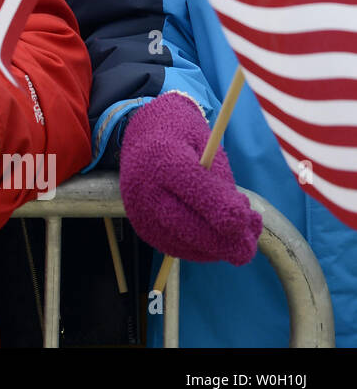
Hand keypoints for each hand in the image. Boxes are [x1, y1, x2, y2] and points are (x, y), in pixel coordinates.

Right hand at [120, 92, 261, 264]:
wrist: (142, 138)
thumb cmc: (183, 139)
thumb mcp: (207, 146)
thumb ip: (221, 182)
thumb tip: (241, 224)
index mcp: (163, 158)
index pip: (195, 189)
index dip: (224, 209)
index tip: (248, 220)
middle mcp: (144, 188)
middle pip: (187, 225)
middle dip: (224, 242)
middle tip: (250, 246)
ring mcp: (138, 210)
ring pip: (183, 244)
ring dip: (215, 248)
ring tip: (238, 233)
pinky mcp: (141, 227)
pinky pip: (175, 248)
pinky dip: (200, 250)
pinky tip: (216, 238)